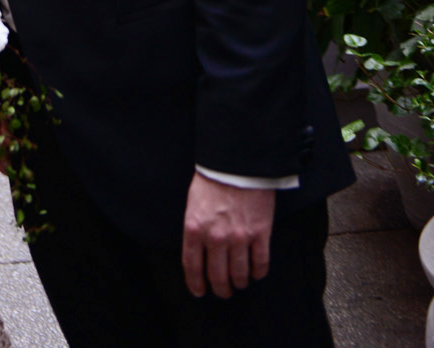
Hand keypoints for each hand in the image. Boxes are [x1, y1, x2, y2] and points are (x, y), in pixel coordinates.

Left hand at [181, 173, 274, 299]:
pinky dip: (258, 273)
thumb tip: (199, 252)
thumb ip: (195, 228)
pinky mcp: (260, 234)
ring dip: (239, 283)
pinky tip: (256, 272)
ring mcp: (239, 237)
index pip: (192, 266)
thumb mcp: (193, 203)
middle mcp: (215, 237)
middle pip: (217, 276)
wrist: (237, 162)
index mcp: (195, 228)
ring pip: (240, 275)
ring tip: (239, 282)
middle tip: (223, 291)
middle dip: (220, 289)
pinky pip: (260, 264)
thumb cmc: (213, 179)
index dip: (196, 284)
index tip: (200, 291)